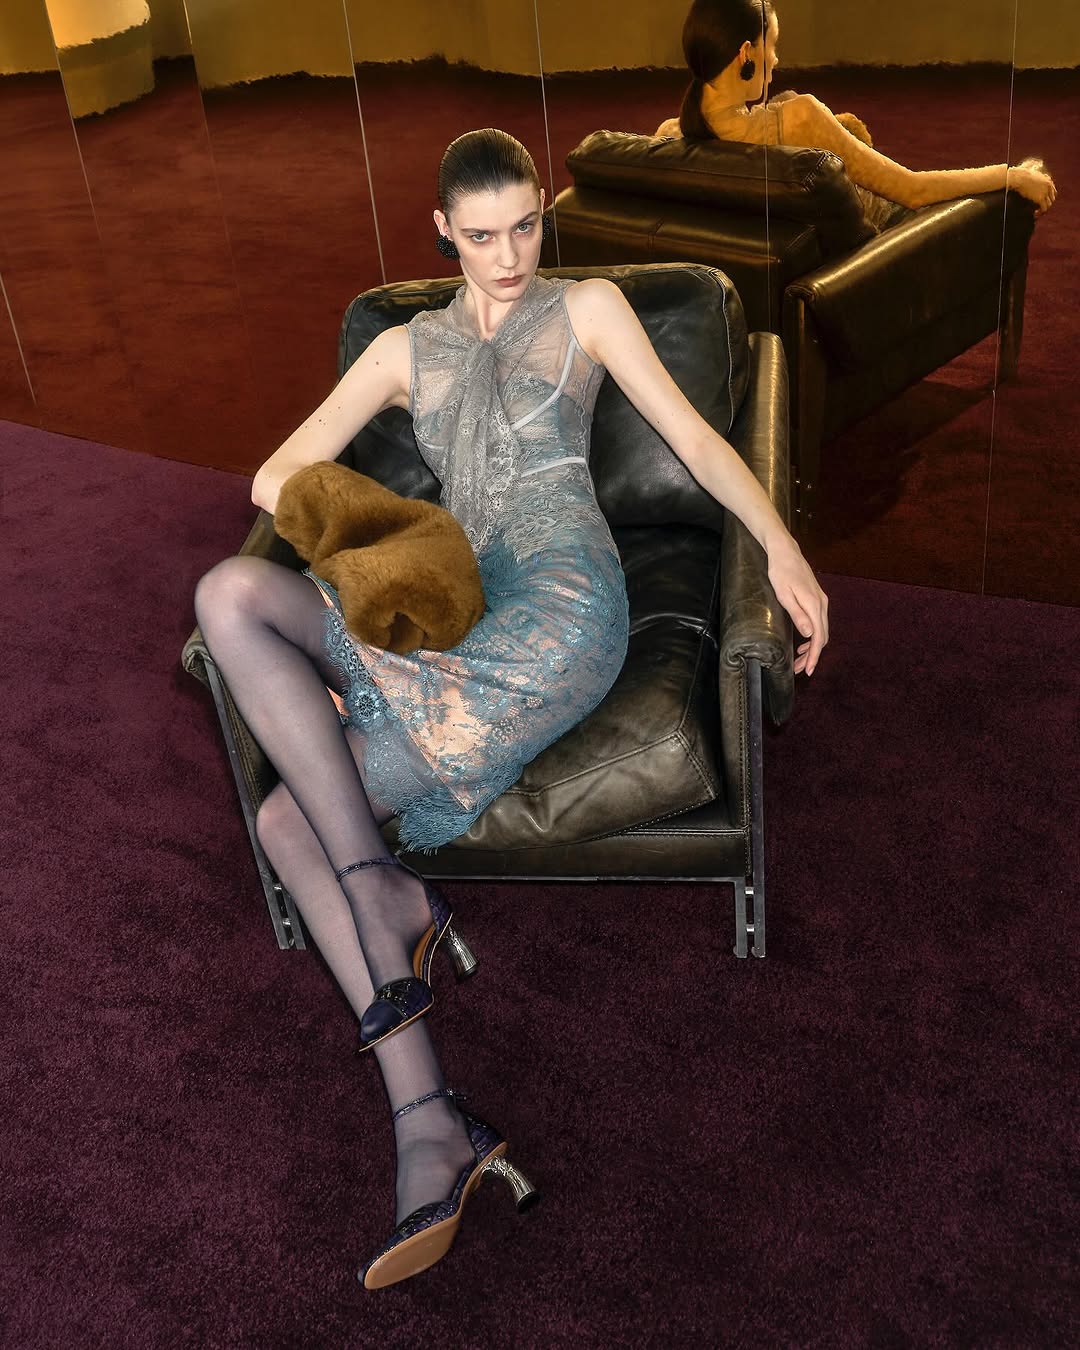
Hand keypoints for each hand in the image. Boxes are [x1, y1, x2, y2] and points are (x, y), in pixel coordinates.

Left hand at [767, 540, 829, 675]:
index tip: (808, 670)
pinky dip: (813, 636)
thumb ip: (797, 614)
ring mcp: (821, 601)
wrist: (785, 551)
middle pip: (822, 636)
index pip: (818, 637)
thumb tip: (809, 634)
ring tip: (800, 660)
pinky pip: (819, 622)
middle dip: (813, 656)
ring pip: (822, 630)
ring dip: (813, 647)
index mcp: (813, 605)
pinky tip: (803, 642)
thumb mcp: (783, 594)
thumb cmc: (780, 571)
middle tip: (800, 669)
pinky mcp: (817, 598)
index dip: (815, 656)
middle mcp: (821, 604)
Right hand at [1008, 162, 1056, 215]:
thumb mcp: (1030, 173)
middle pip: (1052, 198)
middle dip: (1046, 204)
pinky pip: (1044, 208)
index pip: (1052, 191)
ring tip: (1037, 213)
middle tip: (1039, 209)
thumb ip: (1034, 176)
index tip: (1042, 202)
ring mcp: (1045, 192)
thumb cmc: (1020, 175)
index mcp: (1047, 180)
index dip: (1048, 197)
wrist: (1018, 177)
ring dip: (1043, 209)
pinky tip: (1035, 214)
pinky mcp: (1040, 198)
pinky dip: (1040, 212)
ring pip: (1049, 204)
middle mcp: (1048, 186)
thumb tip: (1028, 176)